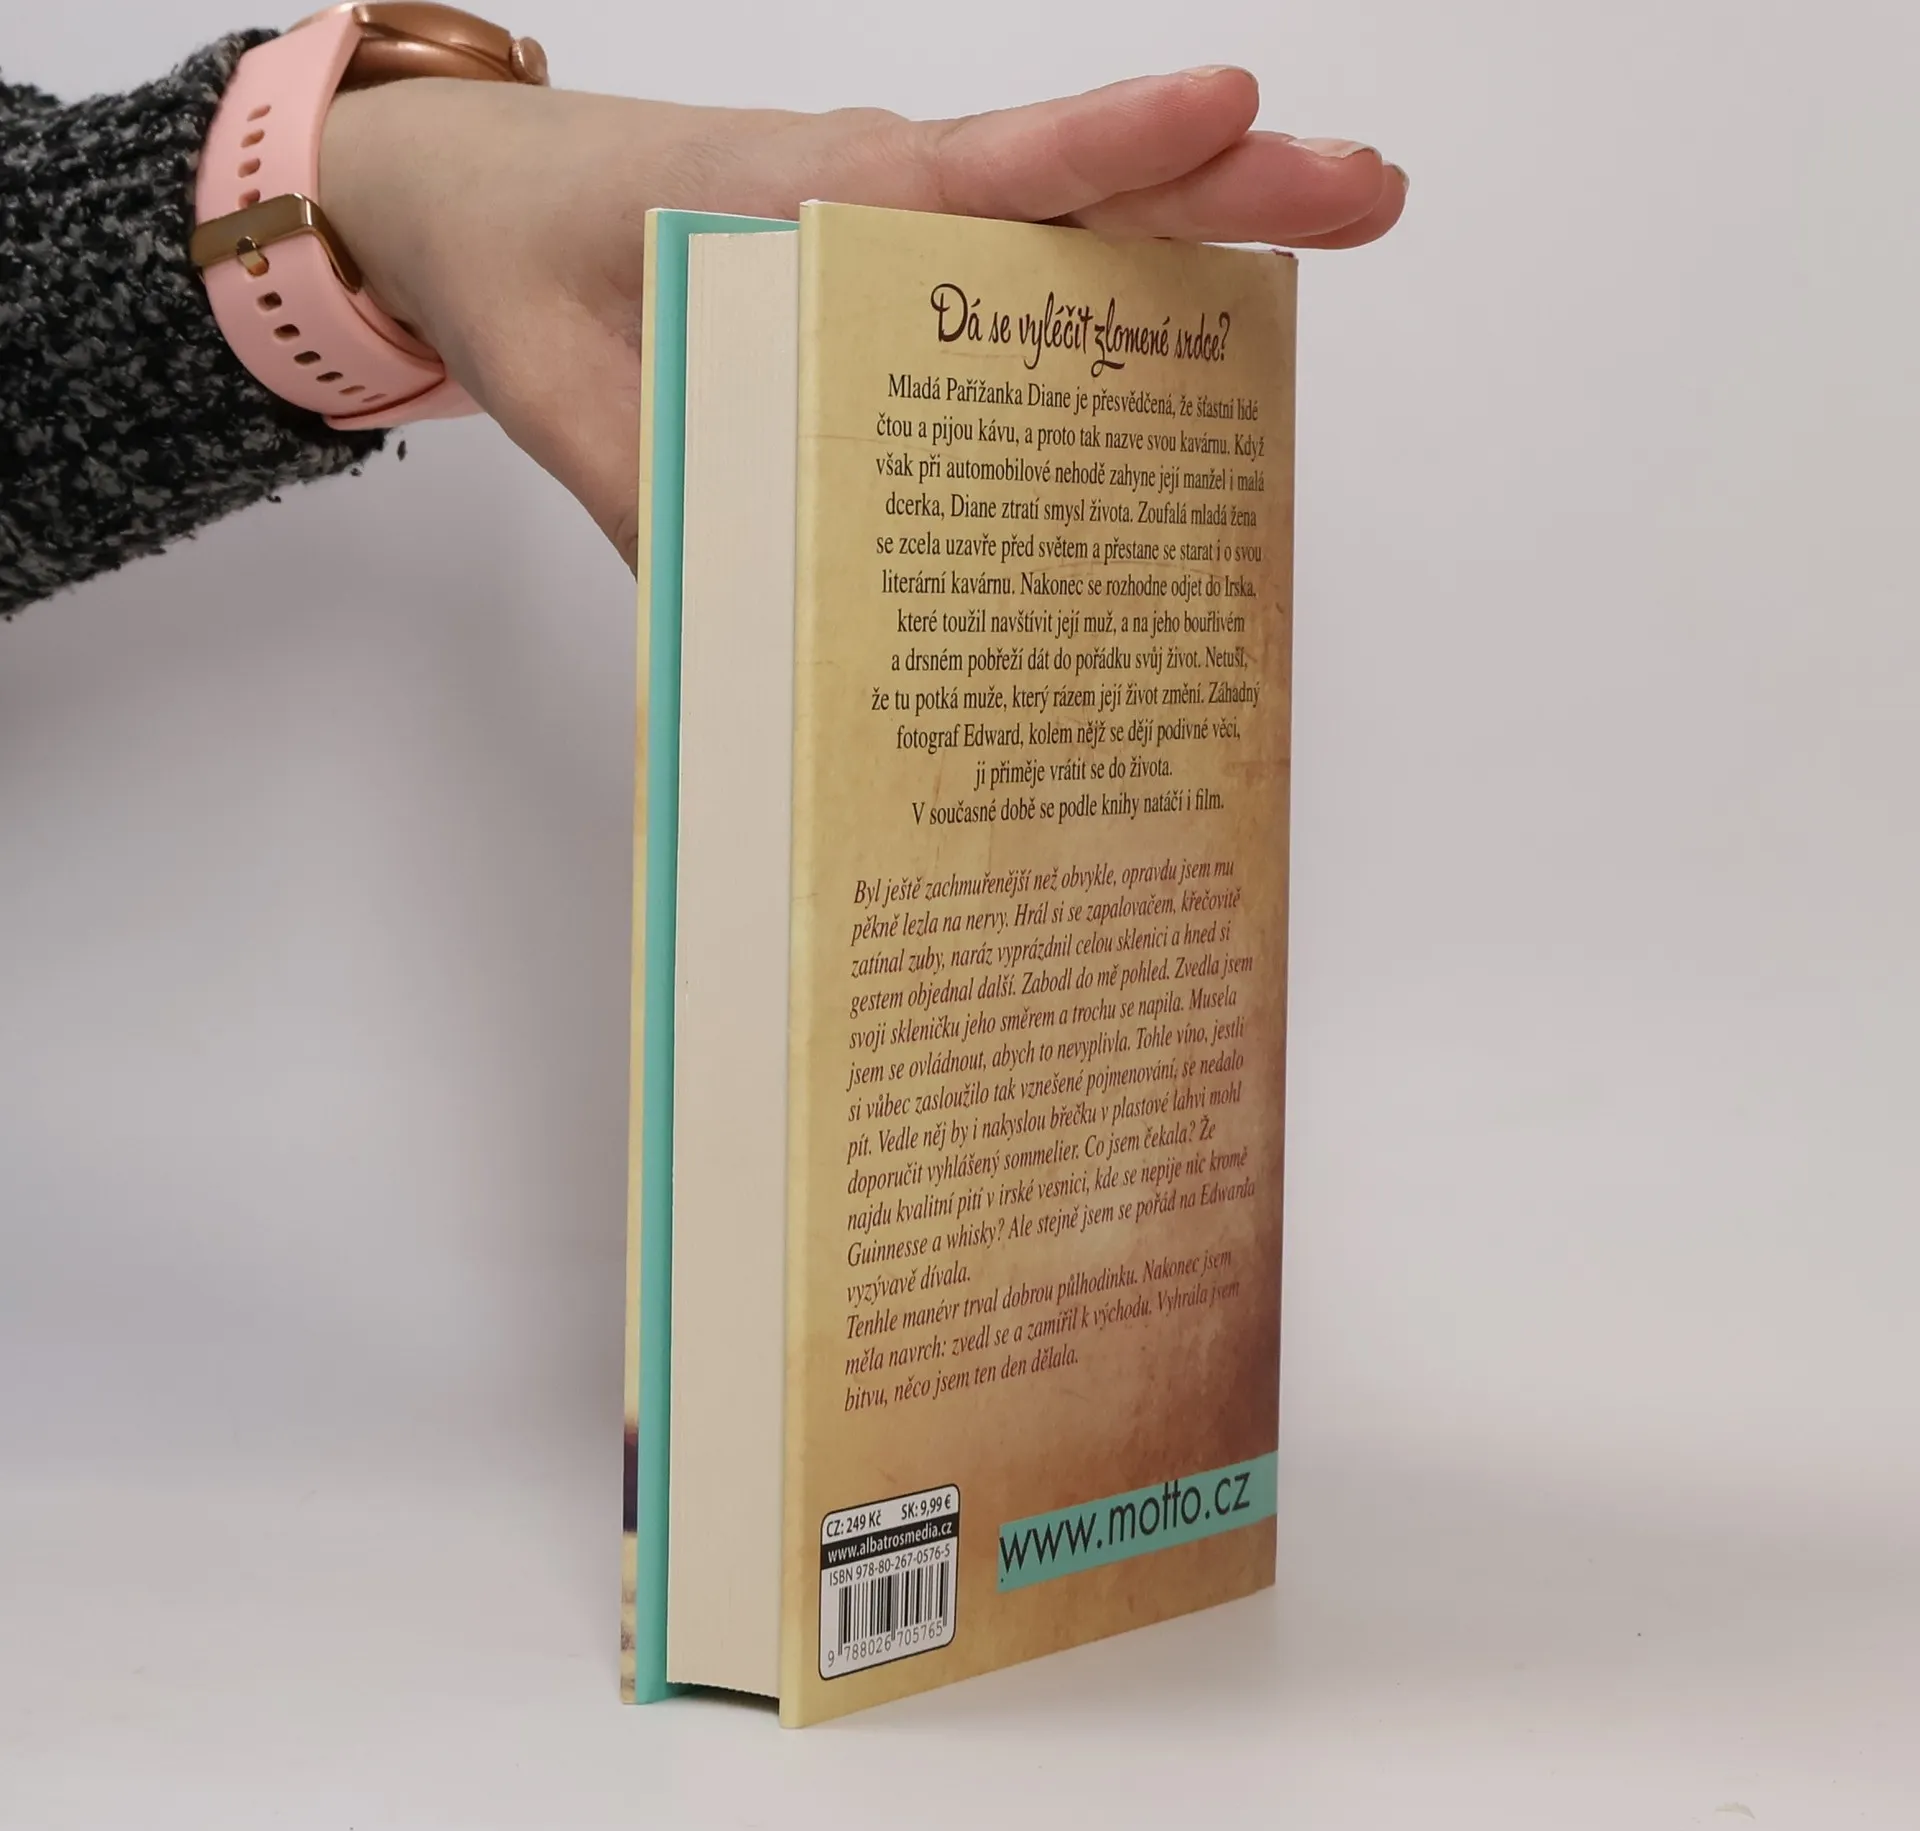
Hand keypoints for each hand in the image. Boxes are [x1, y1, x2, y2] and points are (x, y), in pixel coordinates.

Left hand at [320, 70, 1405, 566]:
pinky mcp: (879, 275)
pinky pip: (1009, 280)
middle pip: (1076, 188)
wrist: (456, 199)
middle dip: (1227, 184)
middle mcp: (873, 199)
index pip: (987, 167)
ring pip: (1064, 226)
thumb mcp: (563, 390)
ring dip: (1193, 242)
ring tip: (1324, 251)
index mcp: (806, 194)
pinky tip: (1170, 360)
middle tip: (1368, 195)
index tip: (1235, 103)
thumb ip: (662, 492)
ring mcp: (887, 233)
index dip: (1112, 146)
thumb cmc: (513, 258)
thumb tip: (770, 630)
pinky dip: (1101, 302)